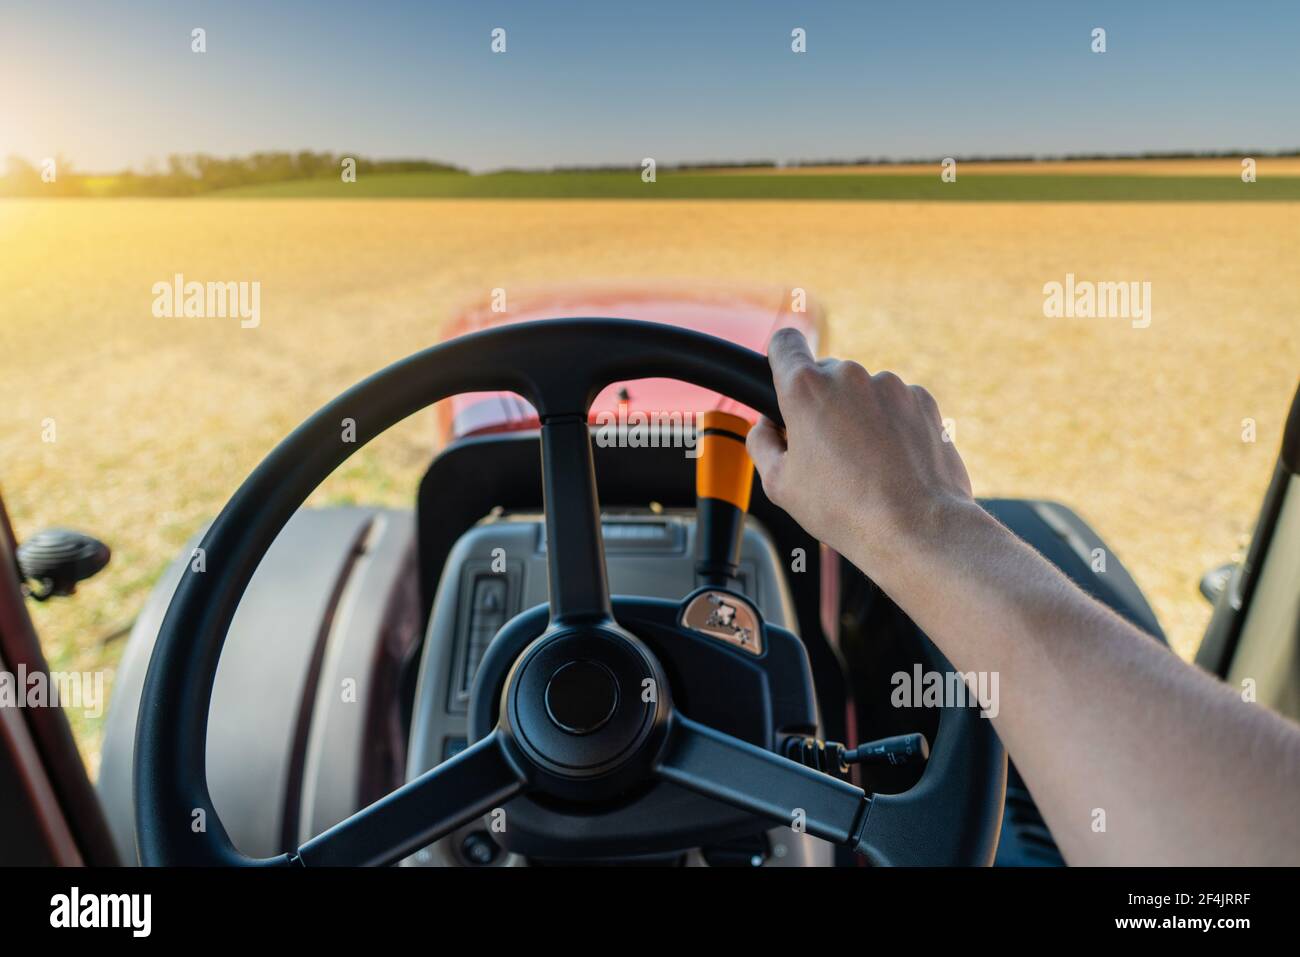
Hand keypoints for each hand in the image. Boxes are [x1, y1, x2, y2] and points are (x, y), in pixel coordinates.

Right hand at [746, 328, 975, 575]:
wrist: (917, 527)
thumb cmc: (845, 509)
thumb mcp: (778, 484)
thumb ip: (761, 443)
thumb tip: (765, 428)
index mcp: (806, 389)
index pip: (784, 343)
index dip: (780, 359)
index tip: (784, 380)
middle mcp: (850, 377)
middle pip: (825, 374)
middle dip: (821, 403)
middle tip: (824, 451)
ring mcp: (891, 386)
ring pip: (862, 392)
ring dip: (858, 416)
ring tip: (864, 465)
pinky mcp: (922, 401)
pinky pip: (895, 405)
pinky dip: (890, 425)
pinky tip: (891, 463)